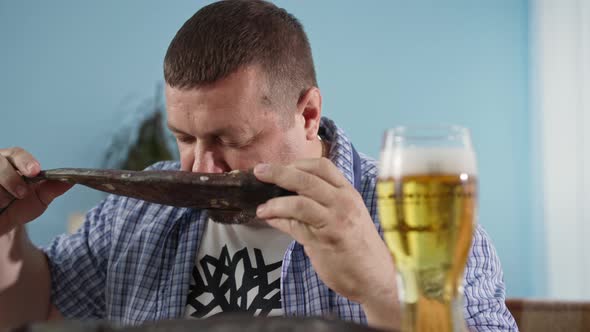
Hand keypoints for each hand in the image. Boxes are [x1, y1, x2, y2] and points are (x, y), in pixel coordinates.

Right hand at [0, 147, 71, 234]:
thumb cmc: (17, 207)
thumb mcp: (37, 200)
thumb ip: (52, 189)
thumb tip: (71, 180)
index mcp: (10, 161)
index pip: (15, 153)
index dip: (25, 161)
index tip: (35, 171)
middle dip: (10, 180)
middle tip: (20, 194)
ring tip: (2, 206)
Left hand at [253, 158, 397, 310]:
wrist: (376, 277)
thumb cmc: (359, 246)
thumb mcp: (347, 216)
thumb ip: (324, 203)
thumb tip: (288, 194)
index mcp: (349, 193)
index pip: (322, 166)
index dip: (297, 163)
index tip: (280, 167)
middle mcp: (344, 203)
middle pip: (306, 179)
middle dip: (279, 173)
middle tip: (259, 172)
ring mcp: (335, 221)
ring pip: (299, 202)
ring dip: (274, 203)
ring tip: (261, 208)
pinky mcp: (325, 241)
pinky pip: (295, 226)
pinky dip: (278, 221)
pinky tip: (269, 220)